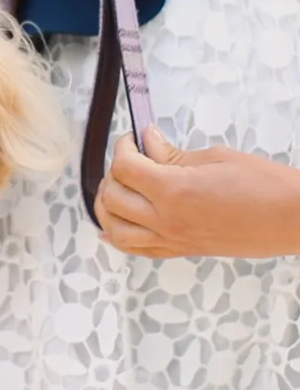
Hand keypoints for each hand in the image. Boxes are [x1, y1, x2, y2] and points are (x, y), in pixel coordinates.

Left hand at [94, 126, 299, 258]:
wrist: (293, 218)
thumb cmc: (263, 184)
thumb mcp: (213, 157)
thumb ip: (171, 153)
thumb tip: (146, 140)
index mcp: (173, 192)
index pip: (124, 168)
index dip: (122, 147)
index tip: (131, 138)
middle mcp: (167, 220)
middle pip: (113, 198)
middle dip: (113, 173)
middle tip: (128, 158)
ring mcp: (173, 240)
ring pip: (117, 230)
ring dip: (107, 207)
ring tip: (115, 188)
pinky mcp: (183, 251)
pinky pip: (138, 250)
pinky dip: (118, 235)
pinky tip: (113, 224)